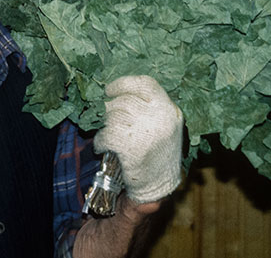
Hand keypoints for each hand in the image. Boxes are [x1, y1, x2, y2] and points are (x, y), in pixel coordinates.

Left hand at [93, 75, 182, 202]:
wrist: (158, 187)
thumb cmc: (157, 153)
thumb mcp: (163, 126)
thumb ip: (148, 107)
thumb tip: (116, 92)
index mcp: (169, 109)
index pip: (145, 84)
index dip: (124, 84)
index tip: (110, 89)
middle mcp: (161, 117)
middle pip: (124, 100)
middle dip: (110, 109)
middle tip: (106, 118)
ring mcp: (147, 131)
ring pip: (113, 116)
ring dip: (105, 125)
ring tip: (107, 134)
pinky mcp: (131, 147)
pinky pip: (106, 134)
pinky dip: (100, 140)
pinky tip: (102, 146)